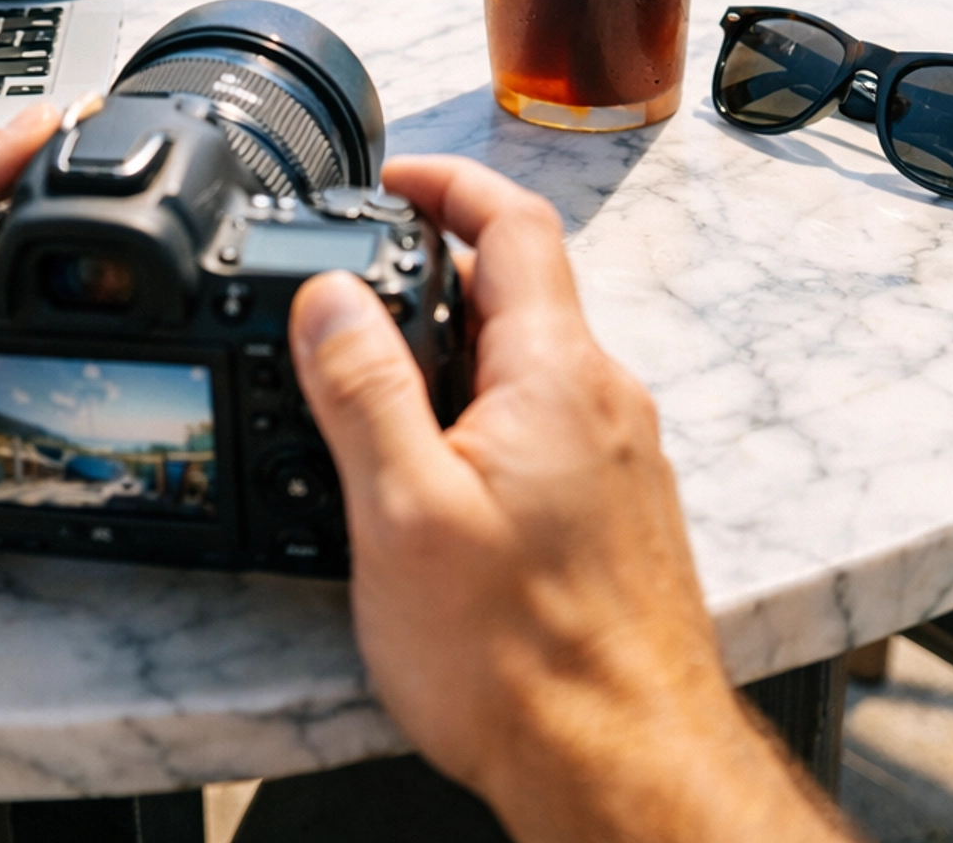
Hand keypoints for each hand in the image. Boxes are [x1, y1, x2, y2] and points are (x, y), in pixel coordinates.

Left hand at [0, 102, 60, 681]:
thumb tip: (24, 125)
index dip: (49, 196)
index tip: (115, 174)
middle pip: (29, 299)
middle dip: (69, 296)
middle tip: (117, 284)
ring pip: (35, 378)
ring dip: (58, 375)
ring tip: (92, 362)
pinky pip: (20, 462)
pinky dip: (41, 453)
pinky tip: (66, 435)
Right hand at [289, 156, 846, 842]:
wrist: (625, 775)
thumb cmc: (525, 662)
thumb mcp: (405, 513)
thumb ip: (363, 388)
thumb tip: (328, 293)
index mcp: (559, 375)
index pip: (512, 223)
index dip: (444, 182)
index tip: (387, 177)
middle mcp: (604, 400)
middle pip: (517, 288)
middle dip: (427, 274)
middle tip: (348, 296)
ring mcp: (618, 456)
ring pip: (526, 360)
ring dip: (450, 350)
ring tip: (369, 393)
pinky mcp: (613, 510)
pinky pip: (542, 421)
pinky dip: (479, 411)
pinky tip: (429, 475)